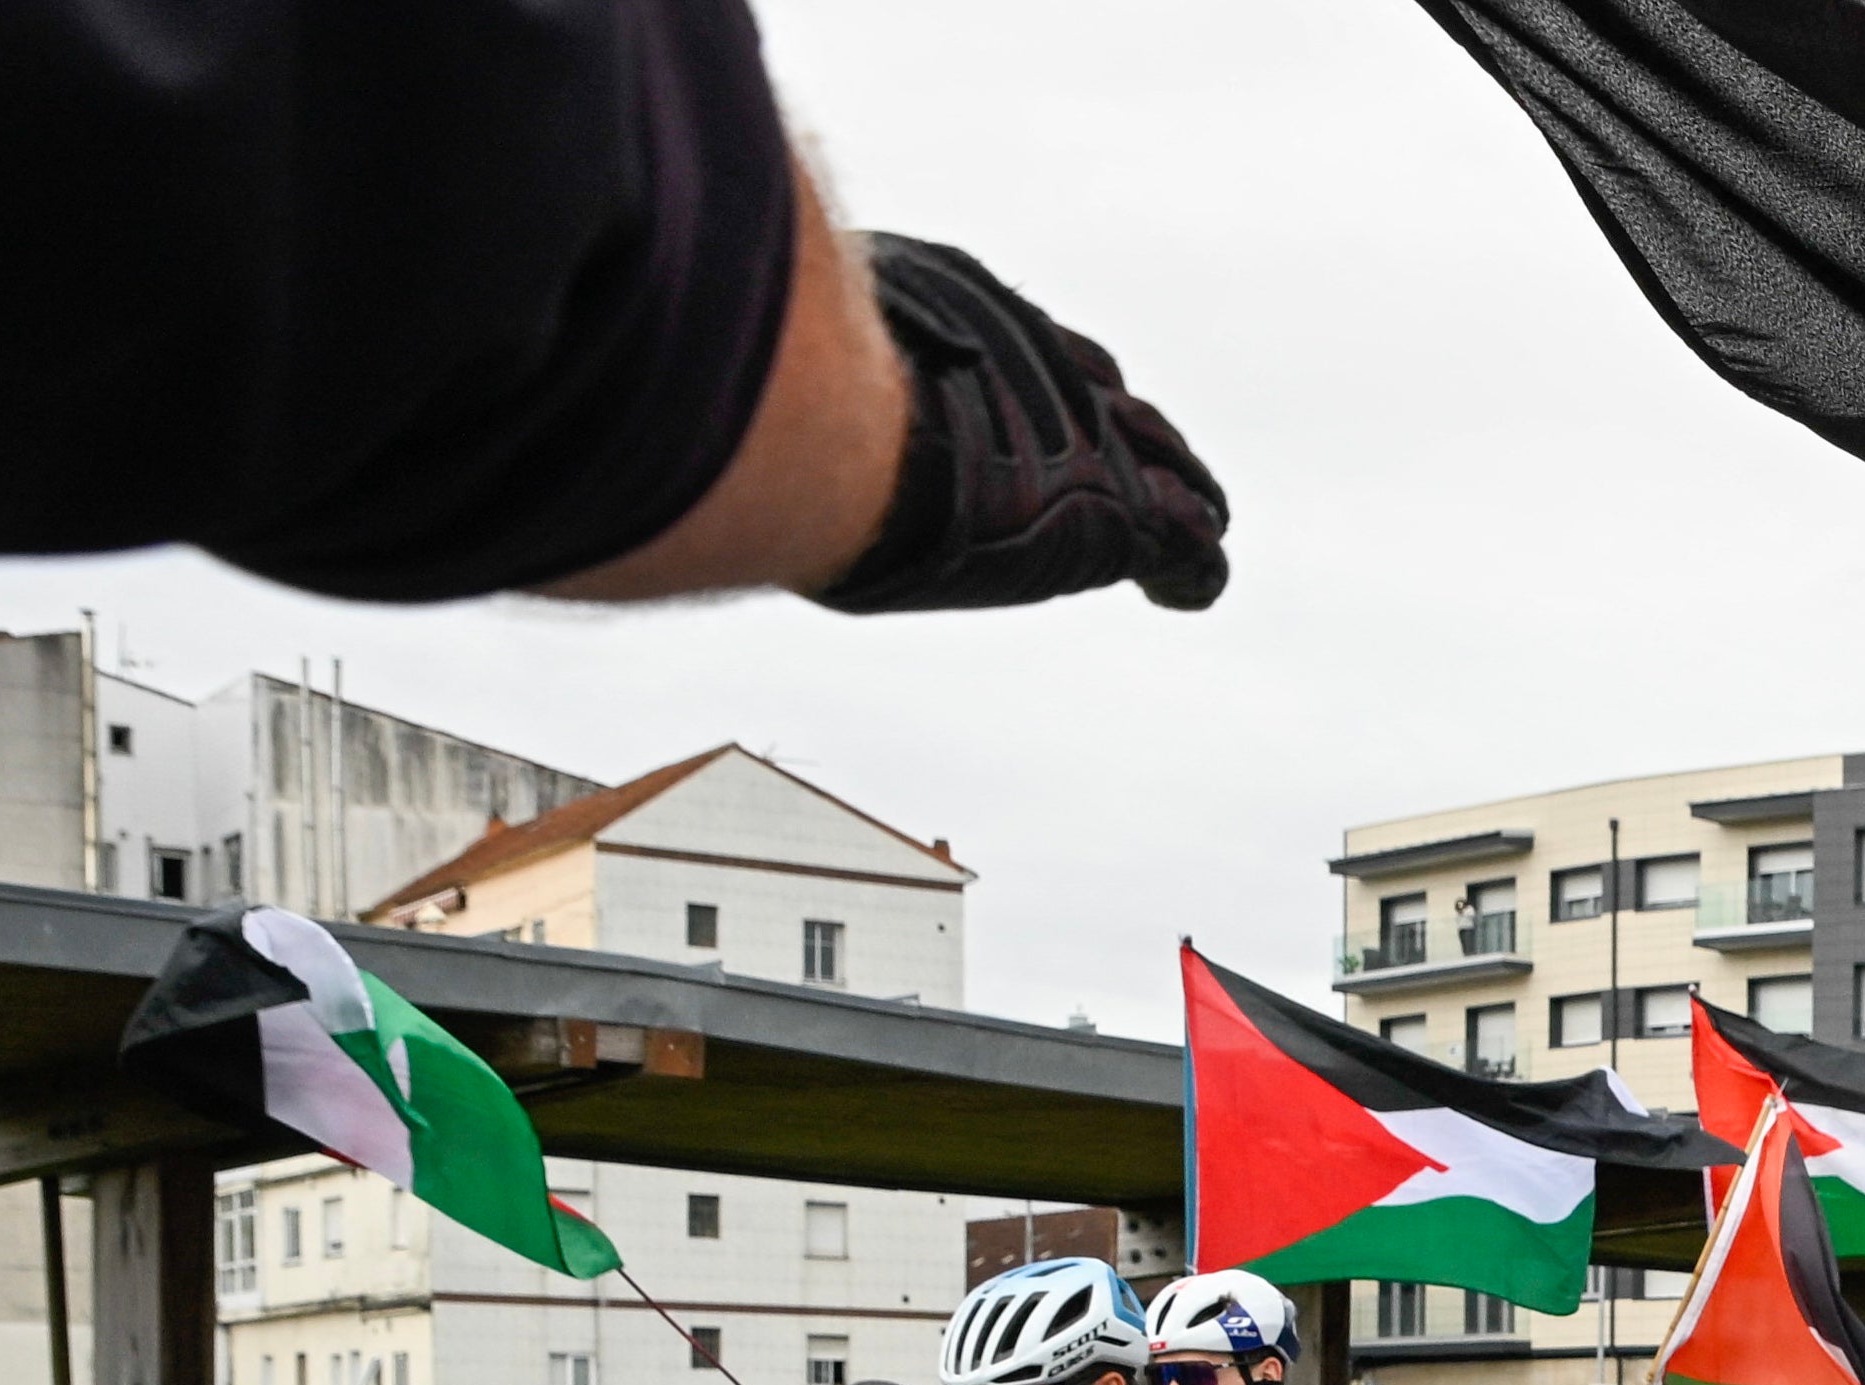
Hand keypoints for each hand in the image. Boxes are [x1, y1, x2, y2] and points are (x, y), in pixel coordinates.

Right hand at [807, 233, 1230, 615]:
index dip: (1053, 381)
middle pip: (1108, 398)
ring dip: (1174, 497)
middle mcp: (1043, 369)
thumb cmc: (792, 397)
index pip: (1029, 348)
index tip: (1060, 406)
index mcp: (972, 314)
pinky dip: (1187, 568)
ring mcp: (1087, 444)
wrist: (837, 435)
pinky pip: (1180, 542)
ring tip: (1194, 521)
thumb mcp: (782, 356)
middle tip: (1138, 461)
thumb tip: (670, 369)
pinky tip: (1190, 589)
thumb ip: (774, 366)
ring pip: (1161, 463)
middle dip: (1126, 433)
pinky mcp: (1116, 515)